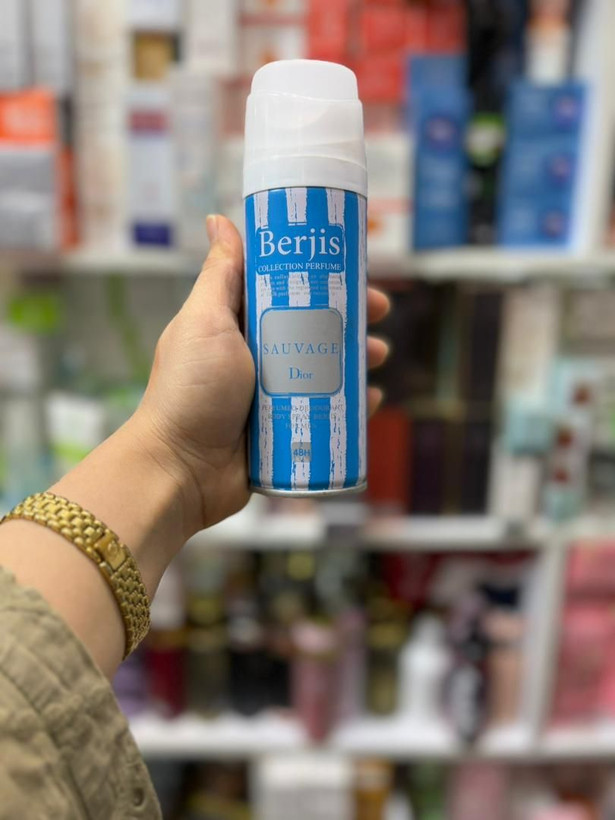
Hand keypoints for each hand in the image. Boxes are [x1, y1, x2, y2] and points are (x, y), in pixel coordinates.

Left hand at [135, 215, 389, 533]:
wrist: (180, 470)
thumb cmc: (189, 391)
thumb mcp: (205, 323)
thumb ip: (221, 276)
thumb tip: (218, 218)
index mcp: (238, 325)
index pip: (288, 290)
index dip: (324, 278)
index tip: (354, 270)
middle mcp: (257, 356)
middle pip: (314, 328)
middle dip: (350, 319)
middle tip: (379, 314)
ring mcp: (272, 395)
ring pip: (326, 369)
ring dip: (358, 359)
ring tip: (379, 356)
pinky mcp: (285, 431)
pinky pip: (327, 413)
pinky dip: (351, 405)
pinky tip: (371, 399)